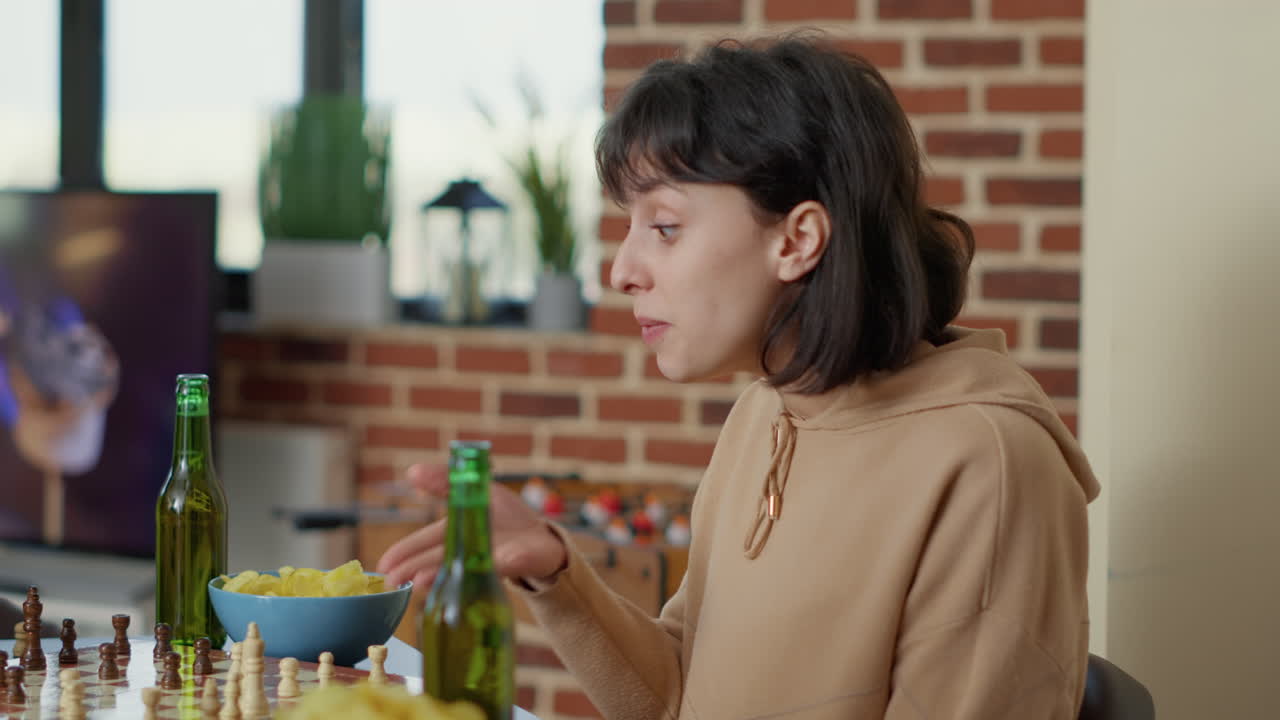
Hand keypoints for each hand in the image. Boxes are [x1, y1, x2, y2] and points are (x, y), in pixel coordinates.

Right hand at [376, 464, 568, 593]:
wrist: (544, 539)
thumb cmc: (508, 519)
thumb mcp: (475, 490)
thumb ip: (444, 481)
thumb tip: (411, 472)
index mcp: (457, 533)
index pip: (425, 542)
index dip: (404, 553)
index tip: (384, 565)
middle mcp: (468, 550)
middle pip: (436, 558)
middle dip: (412, 568)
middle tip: (391, 580)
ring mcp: (488, 559)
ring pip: (459, 567)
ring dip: (437, 574)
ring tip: (418, 581)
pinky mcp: (513, 562)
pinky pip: (497, 565)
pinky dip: (481, 569)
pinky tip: (468, 573)